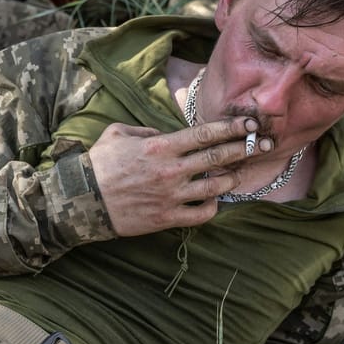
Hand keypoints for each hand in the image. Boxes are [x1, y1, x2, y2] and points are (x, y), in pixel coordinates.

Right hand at [89, 116, 261, 236]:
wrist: (82, 200)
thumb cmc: (98, 164)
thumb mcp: (118, 134)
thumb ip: (144, 129)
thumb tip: (162, 133)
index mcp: (160, 146)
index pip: (205, 134)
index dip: (231, 129)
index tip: (249, 126)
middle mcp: (171, 170)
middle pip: (218, 158)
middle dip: (243, 149)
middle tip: (260, 145)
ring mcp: (171, 196)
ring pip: (216, 187)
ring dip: (231, 178)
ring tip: (238, 174)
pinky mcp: (167, 218)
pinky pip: (201, 214)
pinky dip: (212, 207)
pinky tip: (213, 201)